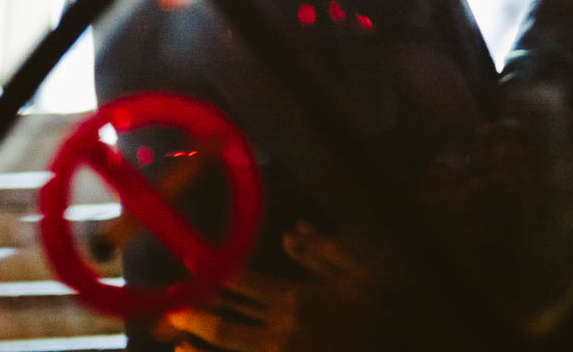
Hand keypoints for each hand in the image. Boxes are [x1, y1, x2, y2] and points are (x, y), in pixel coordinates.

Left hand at [158, 223, 377, 351]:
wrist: (401, 335)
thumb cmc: (382, 305)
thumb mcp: (359, 272)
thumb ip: (323, 252)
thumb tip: (292, 232)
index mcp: (300, 298)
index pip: (245, 285)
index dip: (216, 275)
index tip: (194, 267)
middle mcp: (285, 330)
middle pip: (230, 325)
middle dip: (198, 315)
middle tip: (171, 306)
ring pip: (234, 349)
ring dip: (204, 344)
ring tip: (177, 338)